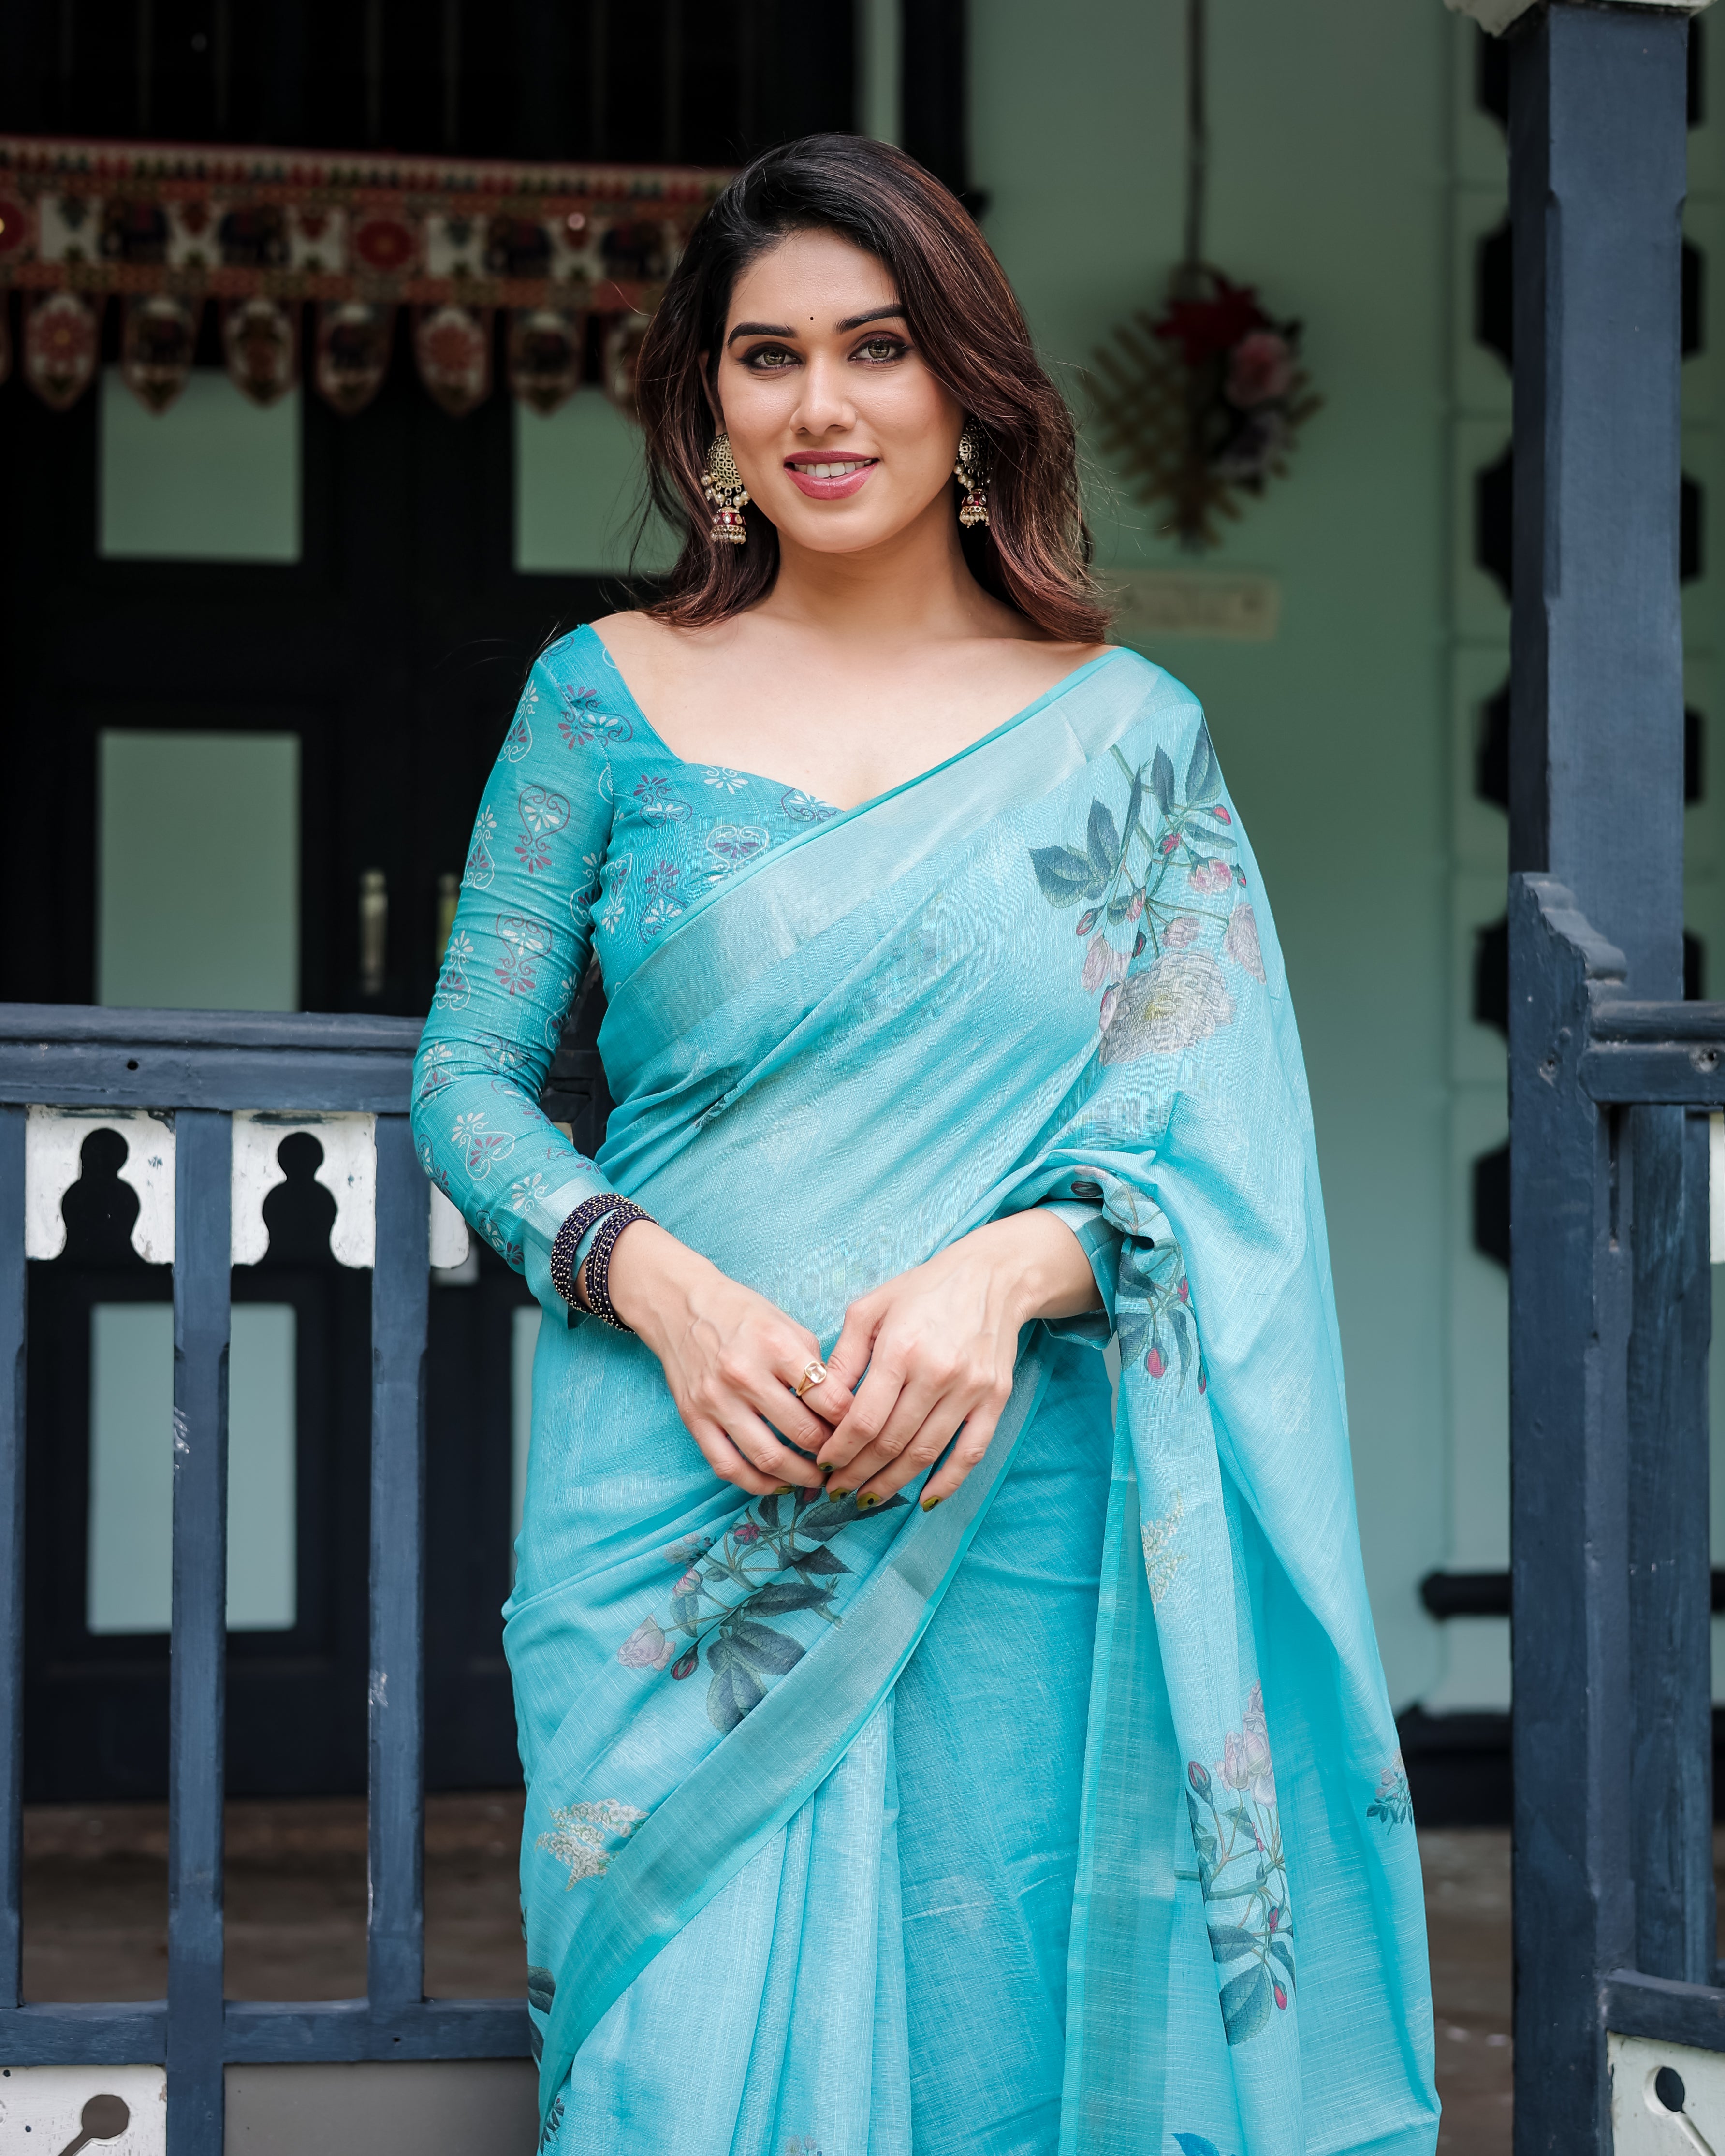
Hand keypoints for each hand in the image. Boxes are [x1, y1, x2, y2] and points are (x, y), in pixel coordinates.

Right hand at [602, 1220, 854, 1496]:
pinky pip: (728, 1466)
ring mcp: (716, 1400)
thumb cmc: (742, 1314)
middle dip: (830, 1453)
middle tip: (843, 1457)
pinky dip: (758, 1483)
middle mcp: (744, 1374)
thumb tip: (843, 1412)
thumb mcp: (788, 1325)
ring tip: (817, 1478)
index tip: (858, 1430)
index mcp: (776, 1346)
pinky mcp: (694, 1419)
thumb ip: (816, 1365)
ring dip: (800, 1477)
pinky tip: (778, 1483)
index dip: (851, 1422)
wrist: (679, 1305)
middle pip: (803, 1433)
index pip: (829, 1400)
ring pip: (768, 1458)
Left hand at [815, 1211, 1099, 1509]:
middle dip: (858, 1473)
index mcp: (901, 1349)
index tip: (822, 1465)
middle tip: (836, 1490)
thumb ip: (844, 1357)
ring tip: (866, 1498)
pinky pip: (971, 1452)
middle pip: (891, 1442)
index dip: (840, 1450)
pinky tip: (924, 1499)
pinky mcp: (994, 1399)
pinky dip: (948, 1481)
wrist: (992, 1276)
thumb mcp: (870, 1308)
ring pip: (925, 1453)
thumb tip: (818, 1403)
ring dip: (892, 1483)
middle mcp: (937, 1373)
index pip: (864, 1419)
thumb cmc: (923, 1289)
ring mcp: (970, 1389)